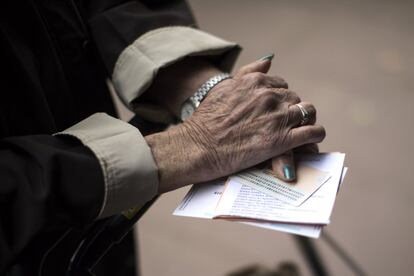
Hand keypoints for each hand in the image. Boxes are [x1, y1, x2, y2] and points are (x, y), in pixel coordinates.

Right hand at [145, 59, 324, 192]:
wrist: (198, 147)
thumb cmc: (206, 120)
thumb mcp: (224, 87)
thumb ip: (248, 72)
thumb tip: (269, 59)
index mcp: (256, 81)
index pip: (282, 85)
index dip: (280, 99)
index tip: (275, 111)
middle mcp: (269, 95)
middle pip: (295, 98)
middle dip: (291, 110)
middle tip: (283, 124)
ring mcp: (278, 117)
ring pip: (308, 112)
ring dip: (305, 121)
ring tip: (298, 131)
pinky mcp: (282, 140)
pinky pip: (313, 132)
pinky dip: (315, 135)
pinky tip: (309, 140)